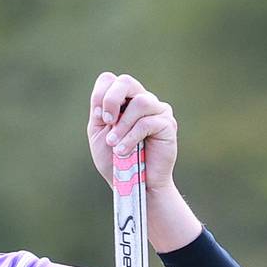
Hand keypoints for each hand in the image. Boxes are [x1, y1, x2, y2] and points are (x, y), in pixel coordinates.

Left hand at [87, 72, 178, 192]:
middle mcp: (141, 100)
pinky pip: (148, 122)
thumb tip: (103, 100)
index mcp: (123, 101)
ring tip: (115, 147)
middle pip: (126, 81)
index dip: (101, 95)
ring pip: (140, 102)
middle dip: (111, 100)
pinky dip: (131, 137)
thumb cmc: (116, 163)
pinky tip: (124, 152)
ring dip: (122, 125)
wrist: (134, 187)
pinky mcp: (168, 124)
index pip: (110, 80)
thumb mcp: (99, 136)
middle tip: (106, 122)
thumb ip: (99, 113)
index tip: (99, 118)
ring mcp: (157, 110)